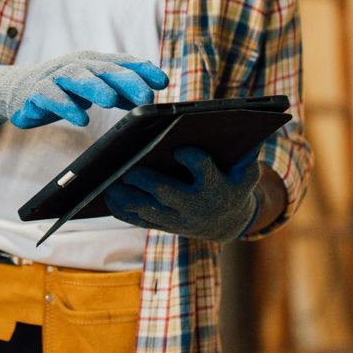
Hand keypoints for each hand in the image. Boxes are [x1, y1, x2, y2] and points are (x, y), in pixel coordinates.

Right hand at [0, 50, 167, 128]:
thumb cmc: (62, 90)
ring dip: (94, 88)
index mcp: (92, 63)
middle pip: (103, 69)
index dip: (142, 70)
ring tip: (111, 101)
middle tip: (145, 96)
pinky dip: (66, 107)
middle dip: (126, 81)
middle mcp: (75, 66)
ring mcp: (54, 77)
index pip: (121, 63)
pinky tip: (80, 119)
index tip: (162, 81)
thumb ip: (117, 90)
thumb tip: (148, 94)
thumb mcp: (91, 88)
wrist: (16, 90)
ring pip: (76, 78)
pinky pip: (51, 97)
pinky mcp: (36, 93)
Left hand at [104, 146, 275, 241]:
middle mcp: (195, 205)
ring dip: (125, 195)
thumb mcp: (245, 171)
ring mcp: (178, 219)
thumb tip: (244, 127)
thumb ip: (246, 152)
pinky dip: (121, 210)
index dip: (192, 158)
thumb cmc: (233, 185)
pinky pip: (138, 221)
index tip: (179, 149)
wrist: (228, 223)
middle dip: (145, 179)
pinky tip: (107, 196)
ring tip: (108, 180)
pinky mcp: (164, 226)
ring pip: (146, 208)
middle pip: (166, 192)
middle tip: (128, 166)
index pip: (203, 169)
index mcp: (216, 186)